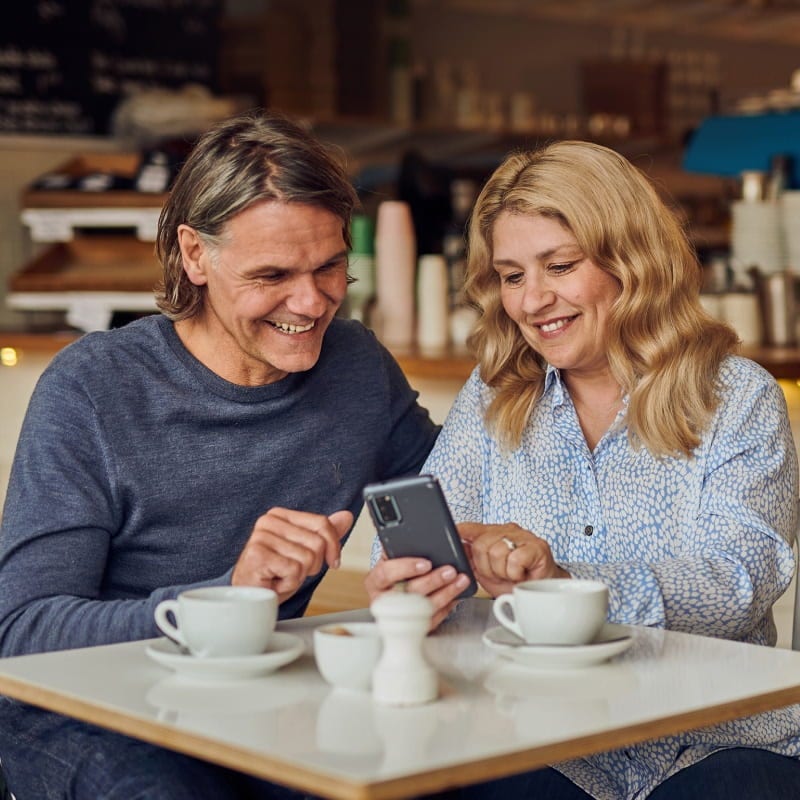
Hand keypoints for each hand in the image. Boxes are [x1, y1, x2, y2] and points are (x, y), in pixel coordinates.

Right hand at [232, 508, 352, 601]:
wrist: (249, 597)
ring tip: (282, 576)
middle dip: (313, 565)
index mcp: (280, 515)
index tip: (332, 561)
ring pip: (307, 558)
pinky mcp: (258, 556)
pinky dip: (290, 583)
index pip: (322, 523)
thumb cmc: (275, 574)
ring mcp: (261, 538)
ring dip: (300, 575)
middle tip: (293, 571)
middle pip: (317, 542)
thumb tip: (346, 516)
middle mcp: (268, 522)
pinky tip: (275, 582)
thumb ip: (324, 533)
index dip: (333, 546)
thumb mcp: (305, 551)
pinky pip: (294, 571)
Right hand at [364, 555, 472, 630]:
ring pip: (423, 608)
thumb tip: (417, 538)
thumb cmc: (396, 570)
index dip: (406, 568)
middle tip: (450, 571)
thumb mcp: (393, 556)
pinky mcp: (412, 626)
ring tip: (460, 581)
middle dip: (433, 581)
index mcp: (376, 580)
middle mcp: (384, 599)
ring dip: (446, 593)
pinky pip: (432, 619)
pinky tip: (456, 594)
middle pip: (409, 593)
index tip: (426, 563)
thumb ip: (400, 549)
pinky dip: (448, 606)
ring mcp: (398, 615)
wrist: (396, 588)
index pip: (386, 573)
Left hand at [458, 522, 568, 596]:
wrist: (541, 590)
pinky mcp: (537, 546)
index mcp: (493, 533)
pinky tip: (520, 574)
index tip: (450, 532)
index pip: (471, 527)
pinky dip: (515, 573)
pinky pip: (514, 559)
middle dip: (486, 568)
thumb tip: (457, 550)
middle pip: (481, 545)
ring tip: (511, 575)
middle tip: (499, 574)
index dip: (459, 531)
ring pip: (497, 552)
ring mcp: (523, 536)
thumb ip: (471, 560)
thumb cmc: (515, 580)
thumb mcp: (486, 572)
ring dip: (502, 572)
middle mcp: (507, 530)